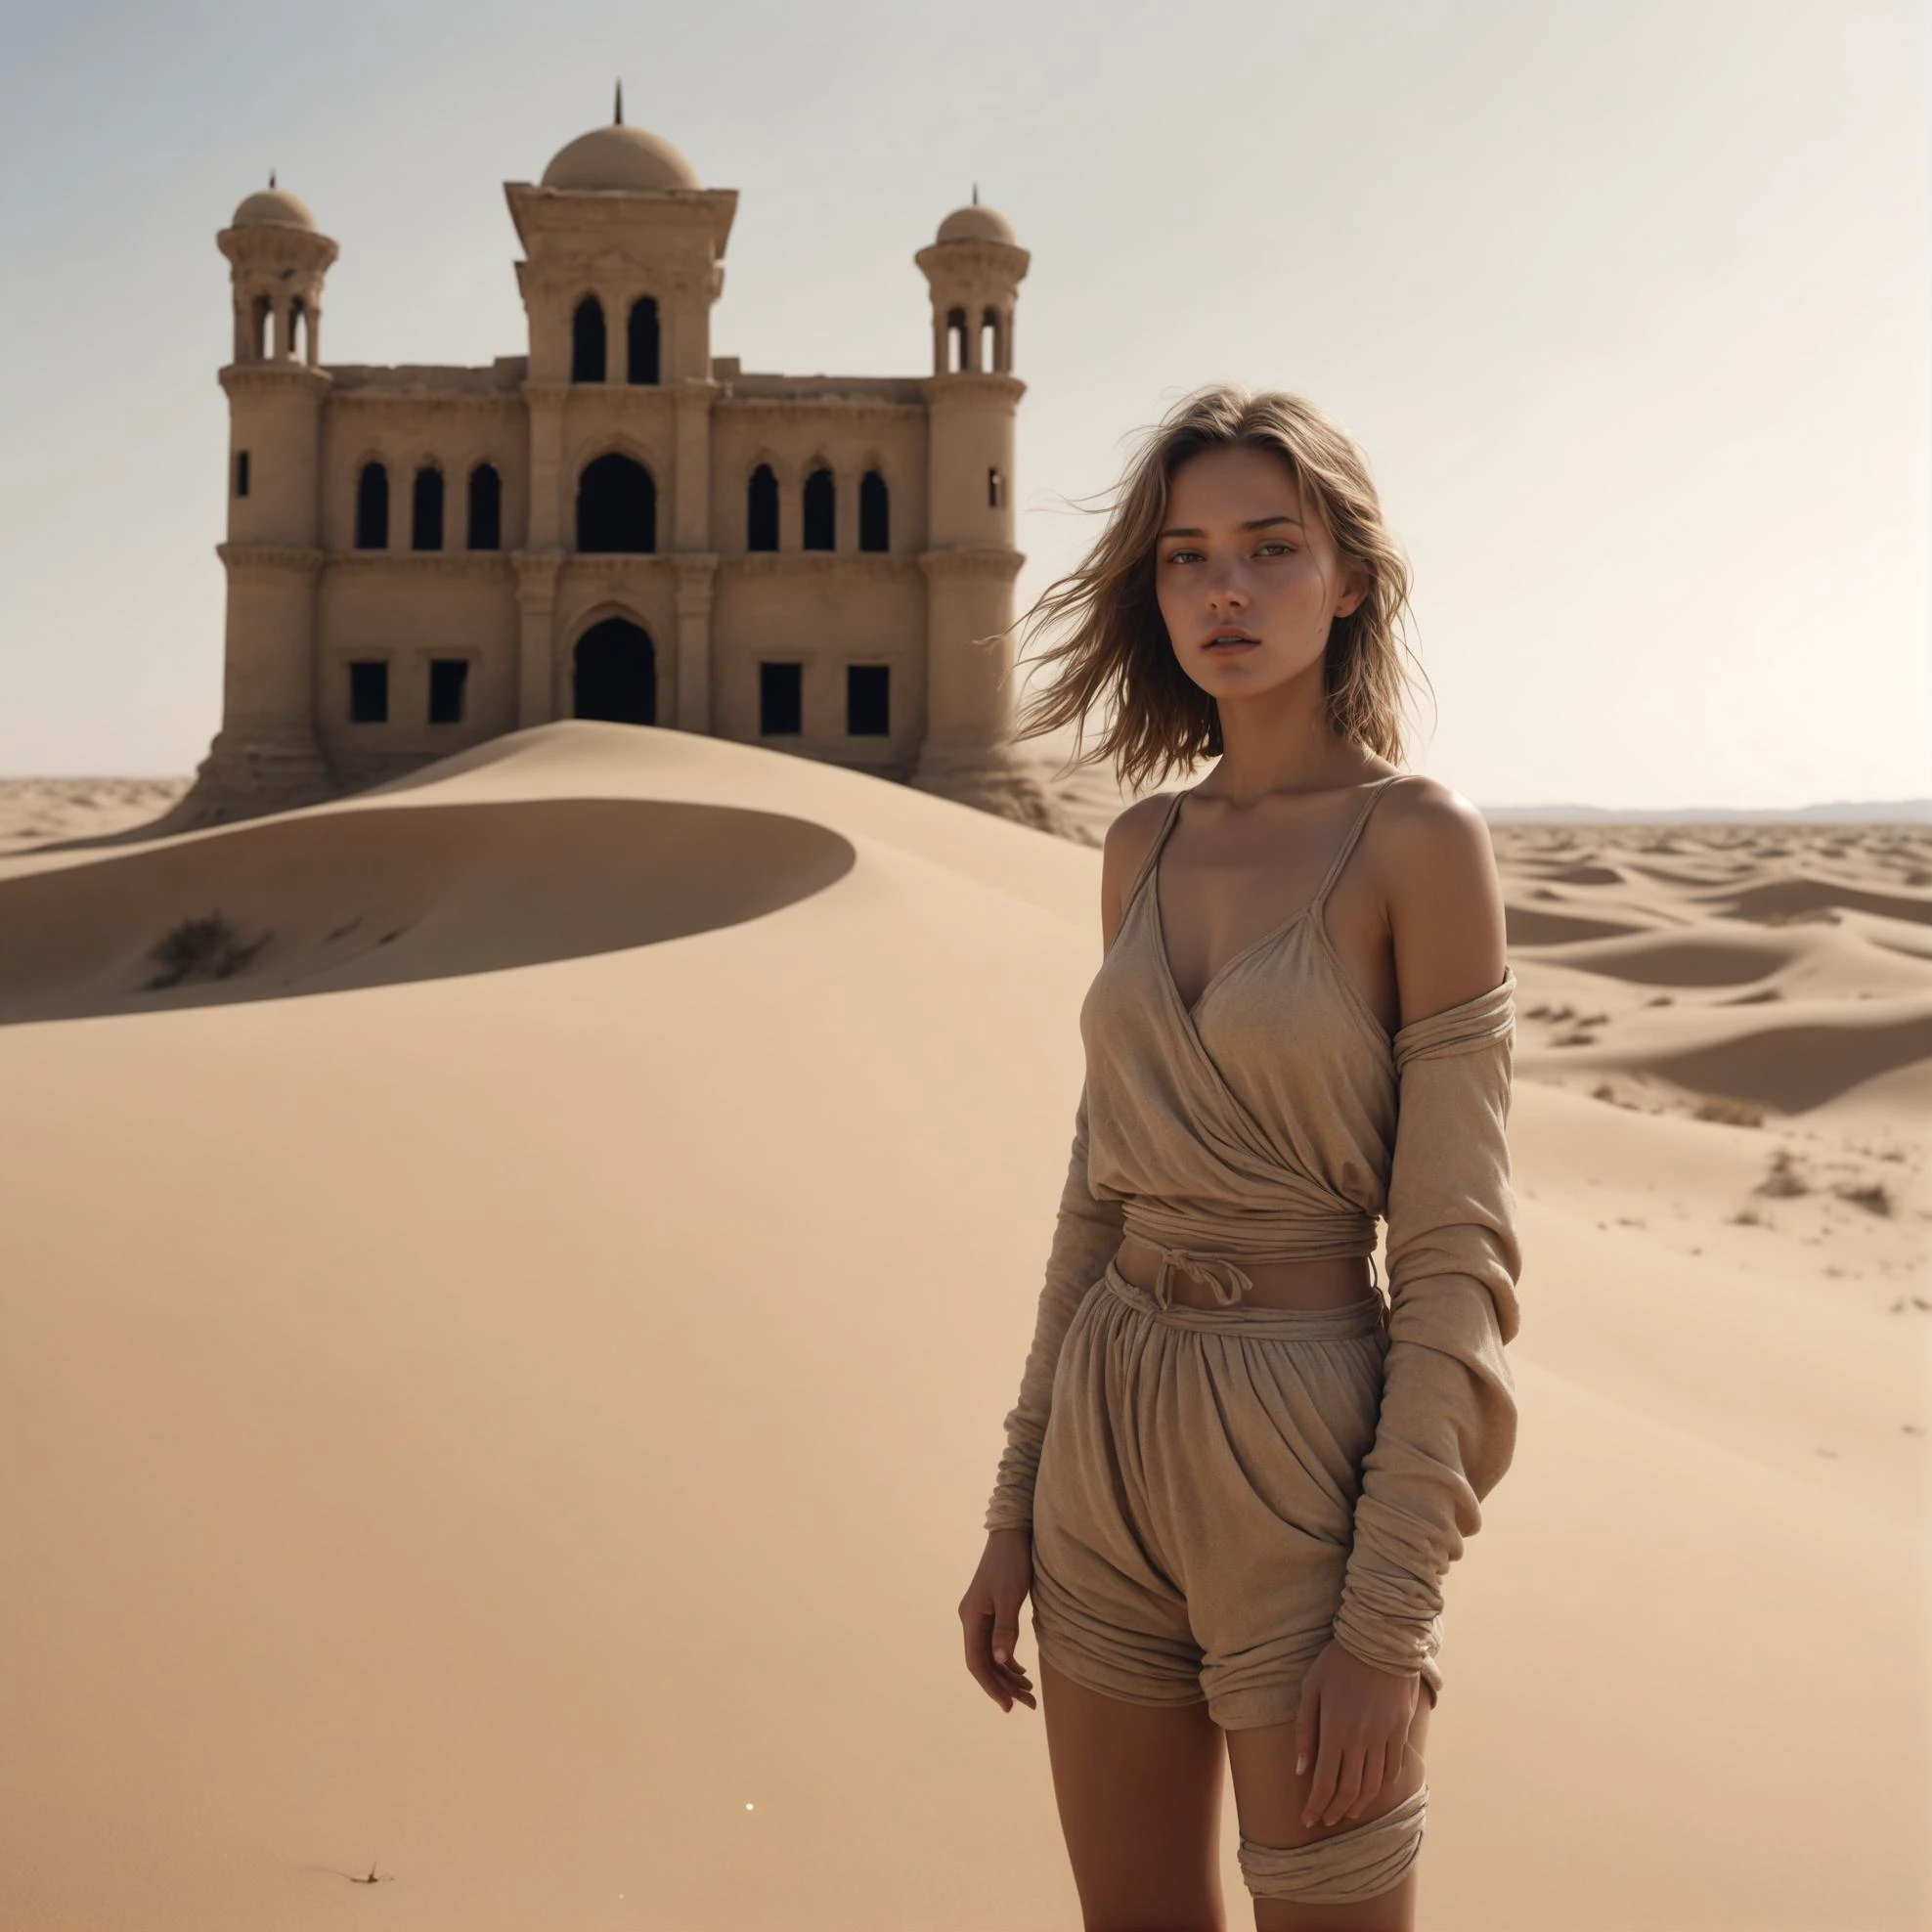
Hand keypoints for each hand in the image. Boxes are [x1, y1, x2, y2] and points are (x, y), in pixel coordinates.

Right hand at [958, 1528, 1037, 1711]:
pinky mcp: (991, 1611)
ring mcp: (980, 1616)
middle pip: (984, 1662)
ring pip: (991, 1655)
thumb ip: (1005, 1629)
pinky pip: (996, 1643)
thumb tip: (1000, 1661)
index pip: (976, 1662)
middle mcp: (971, 1620)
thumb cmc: (1011, 1563)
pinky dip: (1008, 1659)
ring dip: (1007, 1674)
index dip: (991, 1686)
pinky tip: (1021, 1671)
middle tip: (1029, 1703)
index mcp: (971, 1618)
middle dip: (1004, 1685)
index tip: (1008, 1706)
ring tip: (1028, 1693)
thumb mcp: (1010, 1596)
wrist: (1012, 1534)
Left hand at [1293, 1639, 1419, 1827]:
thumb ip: (1304, 1730)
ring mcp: (1384, 1737)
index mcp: (1335, 1729)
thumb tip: (1300, 1769)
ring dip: (1358, 1805)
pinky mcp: (1400, 1732)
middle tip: (1325, 1821)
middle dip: (1334, 1811)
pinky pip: (1392, 1769)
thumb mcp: (1311, 1688)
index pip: (1325, 1782)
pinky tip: (1370, 1791)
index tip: (1308, 1820)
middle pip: (1349, 1791)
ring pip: (1373, 1786)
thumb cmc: (1338, 1661)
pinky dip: (1381, 1787)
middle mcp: (1361, 1739)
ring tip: (1346, 1812)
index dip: (1316, 1806)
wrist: (1379, 1640)